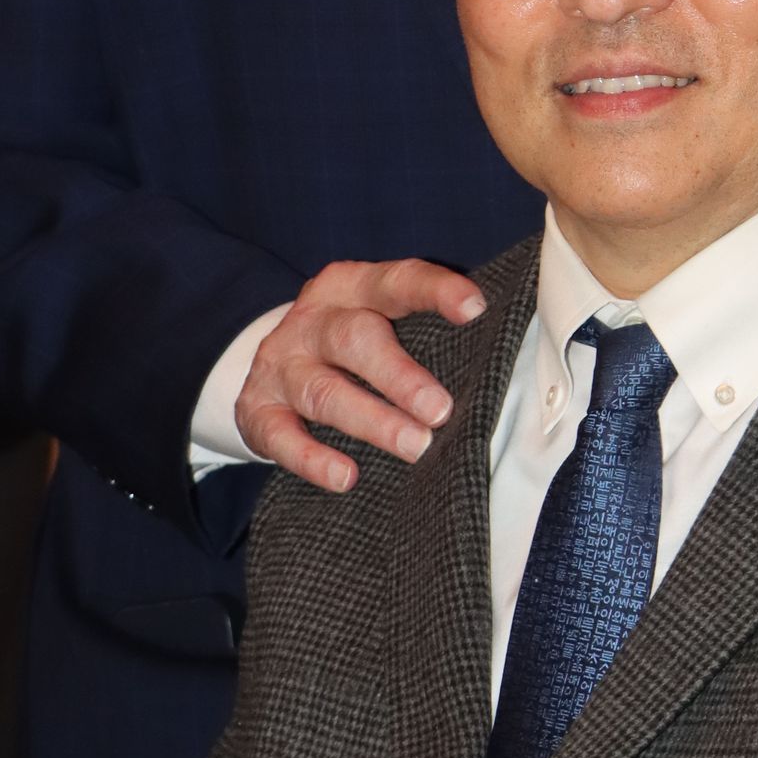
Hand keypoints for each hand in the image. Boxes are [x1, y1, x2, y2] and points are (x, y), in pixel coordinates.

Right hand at [235, 258, 487, 492]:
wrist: (274, 363)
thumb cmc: (355, 344)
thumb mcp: (384, 319)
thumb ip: (428, 331)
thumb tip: (502, 364)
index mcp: (354, 286)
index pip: (397, 279)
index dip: (435, 290)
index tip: (476, 307)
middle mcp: (313, 319)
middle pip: (354, 338)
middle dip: (400, 375)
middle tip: (441, 410)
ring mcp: (281, 363)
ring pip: (323, 391)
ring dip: (371, 420)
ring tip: (414, 447)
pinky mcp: (256, 408)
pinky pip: (280, 435)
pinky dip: (311, 458)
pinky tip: (346, 477)